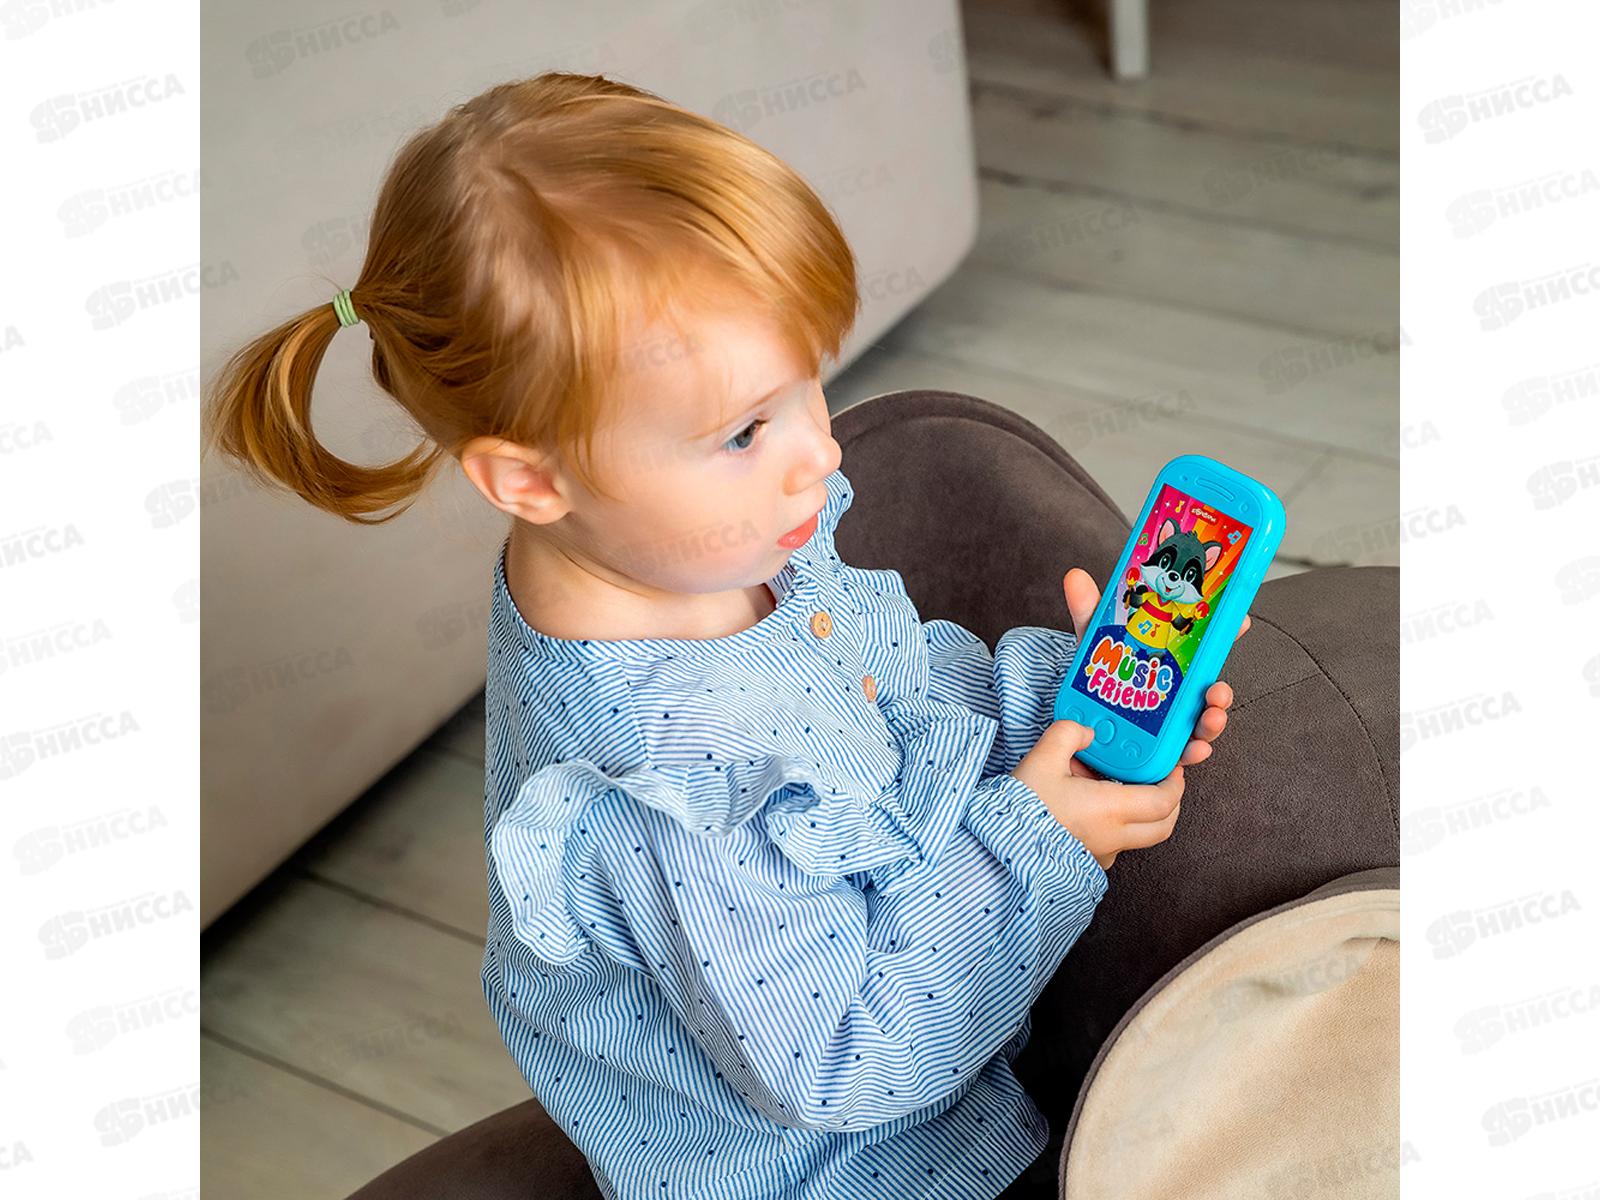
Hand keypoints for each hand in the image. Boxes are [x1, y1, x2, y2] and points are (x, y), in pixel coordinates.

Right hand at [1012, 720, 1183, 871]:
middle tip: (1160, 781)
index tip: (1170, 766)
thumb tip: (1085, 731)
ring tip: (1122, 791)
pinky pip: (1115, 845)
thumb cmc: (1020, 810)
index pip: (1164, 801)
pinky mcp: (1087, 863)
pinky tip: (1095, 811)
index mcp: (1110, 810)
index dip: (1174, 782)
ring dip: (1142, 816)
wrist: (997, 849)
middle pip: (1163, 825)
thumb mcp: (1041, 760)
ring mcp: (1102, 854)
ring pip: (1140, 837)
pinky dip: (1117, 827)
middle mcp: (1113, 836)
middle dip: (1169, 802)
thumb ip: (1067, 735)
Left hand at [1062, 567, 1243, 771]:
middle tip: (1218, 689)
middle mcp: (1178, 693)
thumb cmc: (1099, 679)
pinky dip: (1191, 753)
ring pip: (1201, 723)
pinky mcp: (1163, 751)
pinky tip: (1191, 752)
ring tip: (1211, 718)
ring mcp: (1173, 723)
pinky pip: (1182, 754)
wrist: (1079, 726)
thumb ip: (1089, 614)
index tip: (1240, 619)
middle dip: (1220, 691)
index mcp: (1169, 663)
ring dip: (1212, 722)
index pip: (1204, 647)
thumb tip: (1075, 577)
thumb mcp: (1094, 644)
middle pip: (1209, 690)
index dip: (1224, 632)